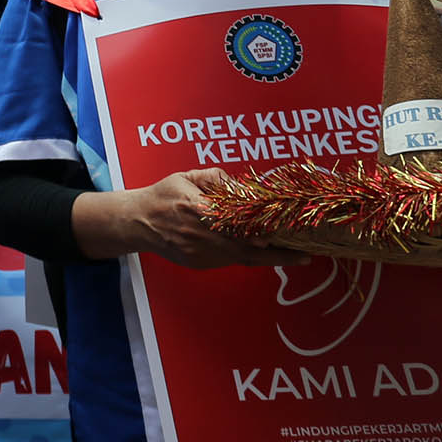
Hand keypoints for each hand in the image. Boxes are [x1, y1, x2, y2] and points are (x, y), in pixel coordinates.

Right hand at [111, 168, 307, 269]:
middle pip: (246, 247)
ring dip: (269, 258)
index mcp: (196, 208)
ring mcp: (200, 253)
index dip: (261, 231)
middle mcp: (199, 234)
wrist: (137, 222)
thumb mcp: (186, 177)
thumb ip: (216, 179)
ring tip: (296, 256)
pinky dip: (250, 258)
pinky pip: (230, 261)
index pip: (236, 222)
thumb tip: (244, 189)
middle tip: (304, 254)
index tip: (286, 233)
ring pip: (241, 258)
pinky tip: (267, 254)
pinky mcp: (199, 263)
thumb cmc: (163, 195)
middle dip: (276, 252)